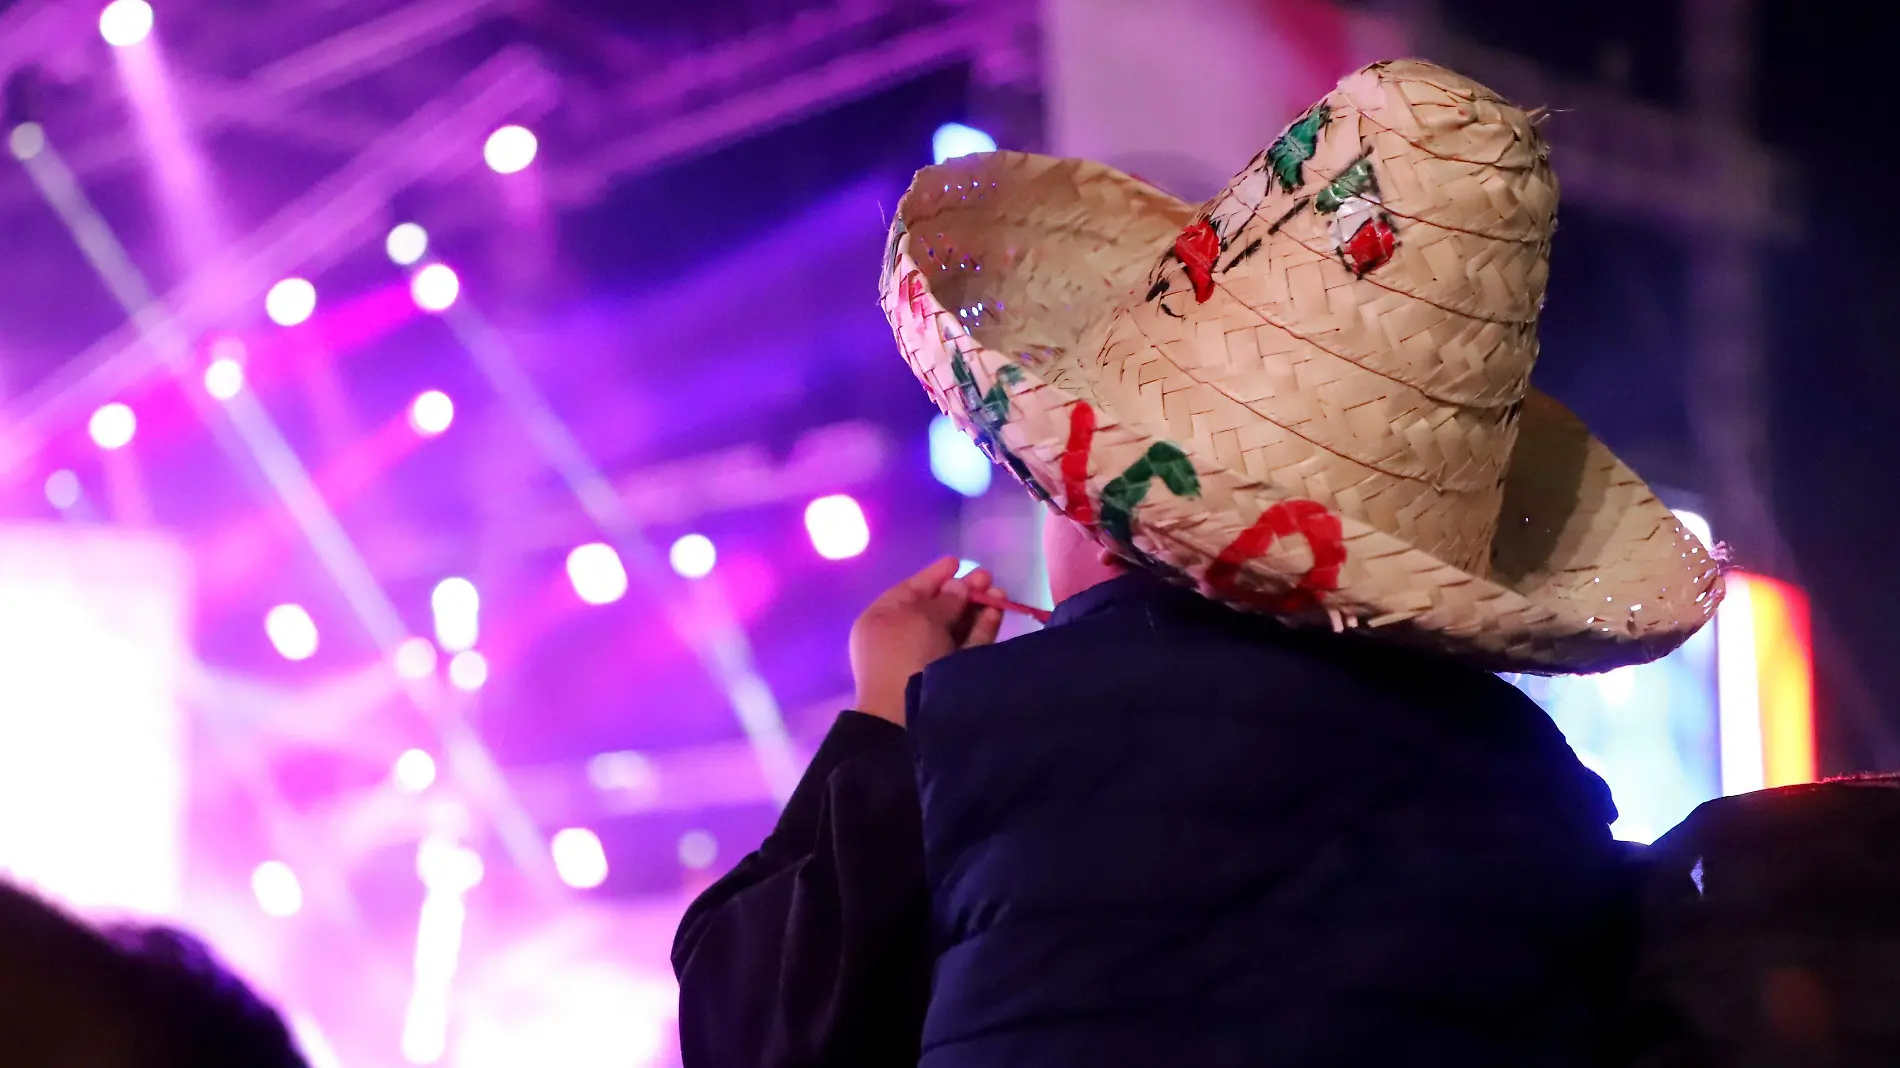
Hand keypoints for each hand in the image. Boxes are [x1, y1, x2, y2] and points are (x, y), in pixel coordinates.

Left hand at [849, 556, 1006, 724]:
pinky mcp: (950, 676)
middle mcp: (902, 639)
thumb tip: (958, 587)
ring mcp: (927, 659)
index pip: (909, 591)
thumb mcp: (919, 619)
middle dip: (962, 591)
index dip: (934, 576)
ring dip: (977, 608)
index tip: (958, 561)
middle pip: (936, 609)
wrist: (908, 719)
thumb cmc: (904, 657)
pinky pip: (967, 646)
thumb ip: (943, 600)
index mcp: (881, 622)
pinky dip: (982, 628)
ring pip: (955, 627)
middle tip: (987, 577)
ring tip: (999, 592)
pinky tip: (997, 611)